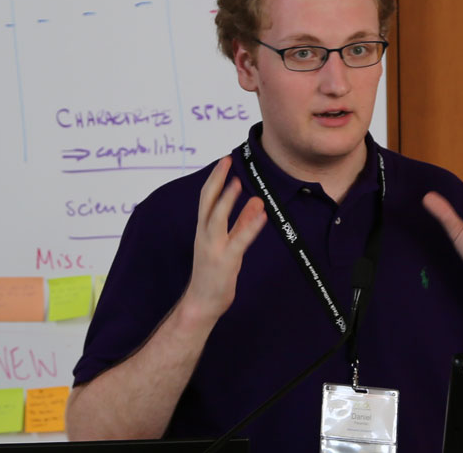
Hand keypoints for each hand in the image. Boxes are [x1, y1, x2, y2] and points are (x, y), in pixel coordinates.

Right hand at [180, 157, 266, 319]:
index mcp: (204, 230)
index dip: (215, 179)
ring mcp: (214, 249)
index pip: (206, 199)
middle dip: (216, 180)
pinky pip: (238, 241)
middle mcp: (205, 236)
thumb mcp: (228, 243)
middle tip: (225, 160)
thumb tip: (256, 201)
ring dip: (227, 200)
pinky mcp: (225, 262)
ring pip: (217, 219)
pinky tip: (261, 215)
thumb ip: (242, 222)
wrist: (201, 303)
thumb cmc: (214, 273)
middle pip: (207, 203)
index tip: (224, 161)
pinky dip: (250, 227)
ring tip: (238, 183)